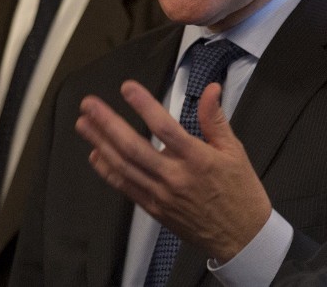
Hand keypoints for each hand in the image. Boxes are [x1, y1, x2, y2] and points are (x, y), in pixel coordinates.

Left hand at [75, 79, 271, 261]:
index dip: (144, 105)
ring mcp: (162, 195)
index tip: (127, 87)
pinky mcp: (155, 209)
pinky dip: (108, 171)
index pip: (165, 127)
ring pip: (124, 167)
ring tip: (83, 124)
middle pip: (134, 147)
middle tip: (89, 105)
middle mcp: (176, 177)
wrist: (243, 238)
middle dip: (108, 124)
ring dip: (100, 143)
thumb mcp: (234, 151)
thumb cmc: (240, 192)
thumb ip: (215, 119)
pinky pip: (126, 188)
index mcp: (198, 159)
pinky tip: (96, 154)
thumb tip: (211, 89)